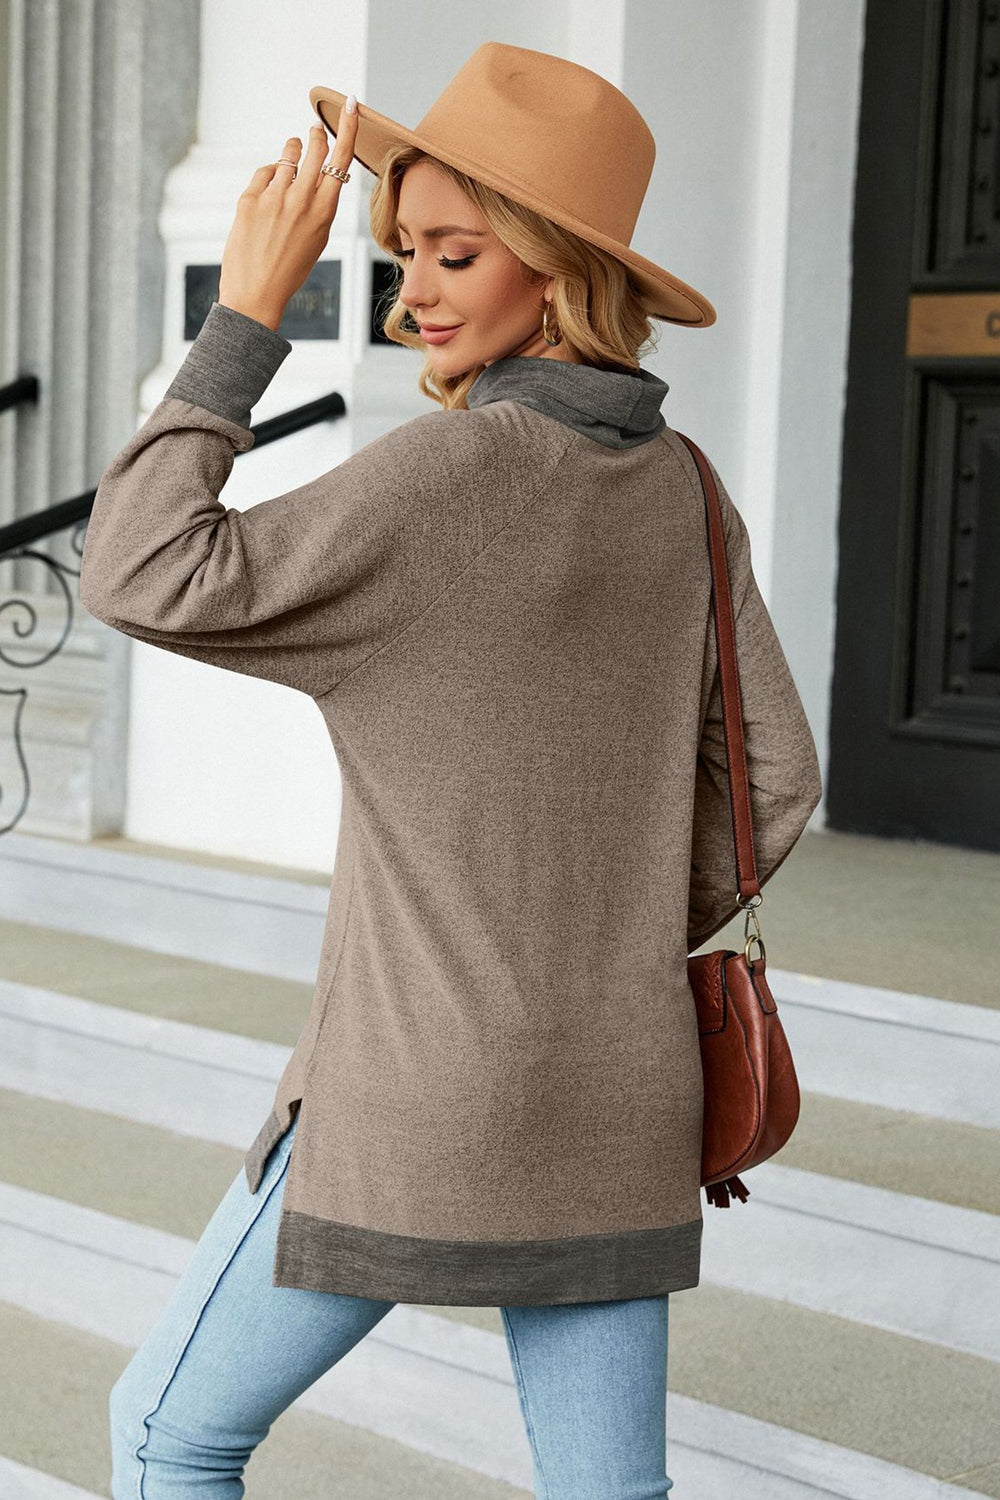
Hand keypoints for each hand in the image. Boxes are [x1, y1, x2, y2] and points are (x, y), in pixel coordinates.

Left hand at [217, 97, 359, 331]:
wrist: (256, 294)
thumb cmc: (288, 269)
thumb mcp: (316, 237)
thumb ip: (318, 202)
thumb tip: (309, 166)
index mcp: (324, 212)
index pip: (340, 159)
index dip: (347, 128)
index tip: (349, 104)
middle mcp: (301, 200)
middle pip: (313, 147)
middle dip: (314, 134)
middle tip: (313, 129)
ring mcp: (274, 197)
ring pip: (287, 155)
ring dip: (291, 155)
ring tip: (288, 172)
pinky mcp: (250, 198)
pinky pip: (264, 172)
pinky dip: (268, 178)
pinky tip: (267, 199)